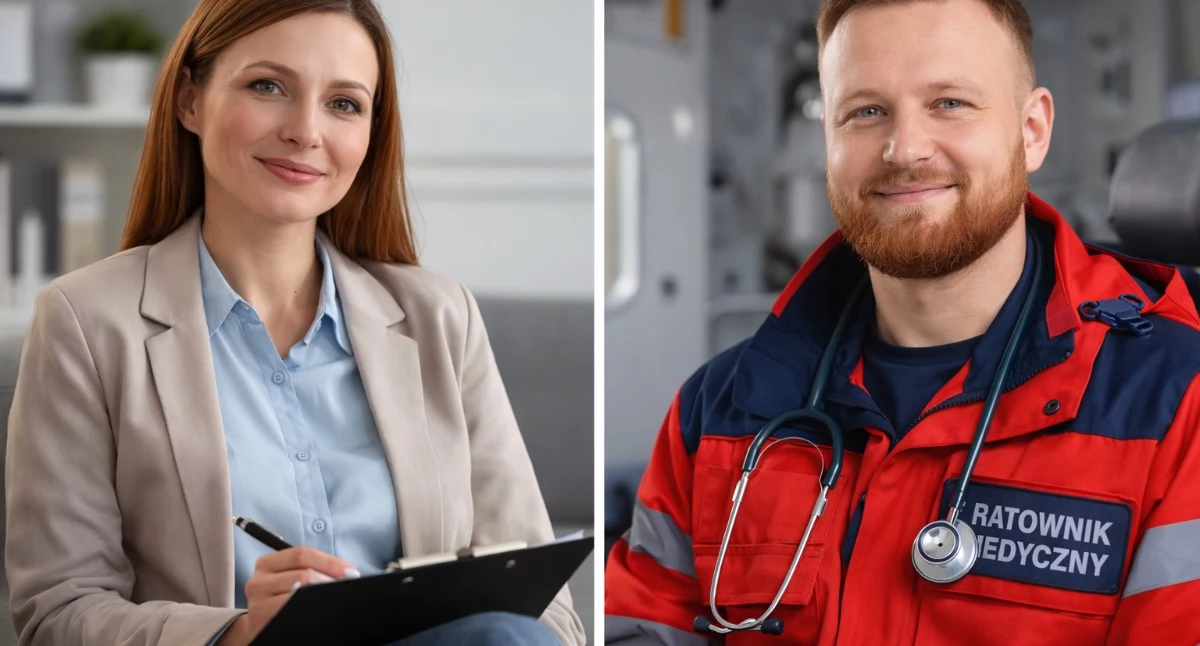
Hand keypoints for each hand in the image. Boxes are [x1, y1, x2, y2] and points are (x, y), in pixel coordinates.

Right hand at [241, 547, 361, 639]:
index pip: (301, 555)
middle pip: (303, 575)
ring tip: (336, 597)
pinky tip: (322, 611)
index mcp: (266, 564)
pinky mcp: (262, 624)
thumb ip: (312, 568)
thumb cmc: (282, 595)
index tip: (350, 571)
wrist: (260, 623)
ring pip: (299, 595)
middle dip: (330, 580)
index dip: (330, 561)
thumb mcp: (288, 576)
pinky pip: (292, 613)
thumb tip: (347, 572)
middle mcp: (258, 583)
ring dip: (324, 595)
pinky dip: (312, 611)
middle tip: (347, 586)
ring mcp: (258, 605)